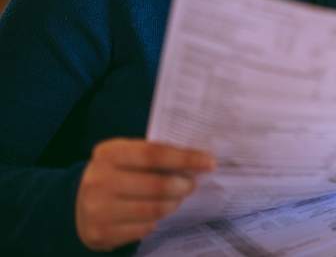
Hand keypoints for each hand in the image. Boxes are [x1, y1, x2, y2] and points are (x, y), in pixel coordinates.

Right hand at [75, 138, 214, 250]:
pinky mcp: (100, 233)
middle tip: (192, 184)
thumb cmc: (115, 174)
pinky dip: (156, 221)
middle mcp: (99, 179)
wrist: (77, 205)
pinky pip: (144, 228)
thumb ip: (156, 156)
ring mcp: (97, 209)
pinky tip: (155, 214)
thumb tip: (197, 161)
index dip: (186, 158)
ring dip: (173, 204)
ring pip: (154, 209)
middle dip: (183, 185)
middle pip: (158, 185)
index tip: (209, 162)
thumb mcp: (127, 157)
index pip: (155, 153)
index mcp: (109, 153)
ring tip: (177, 198)